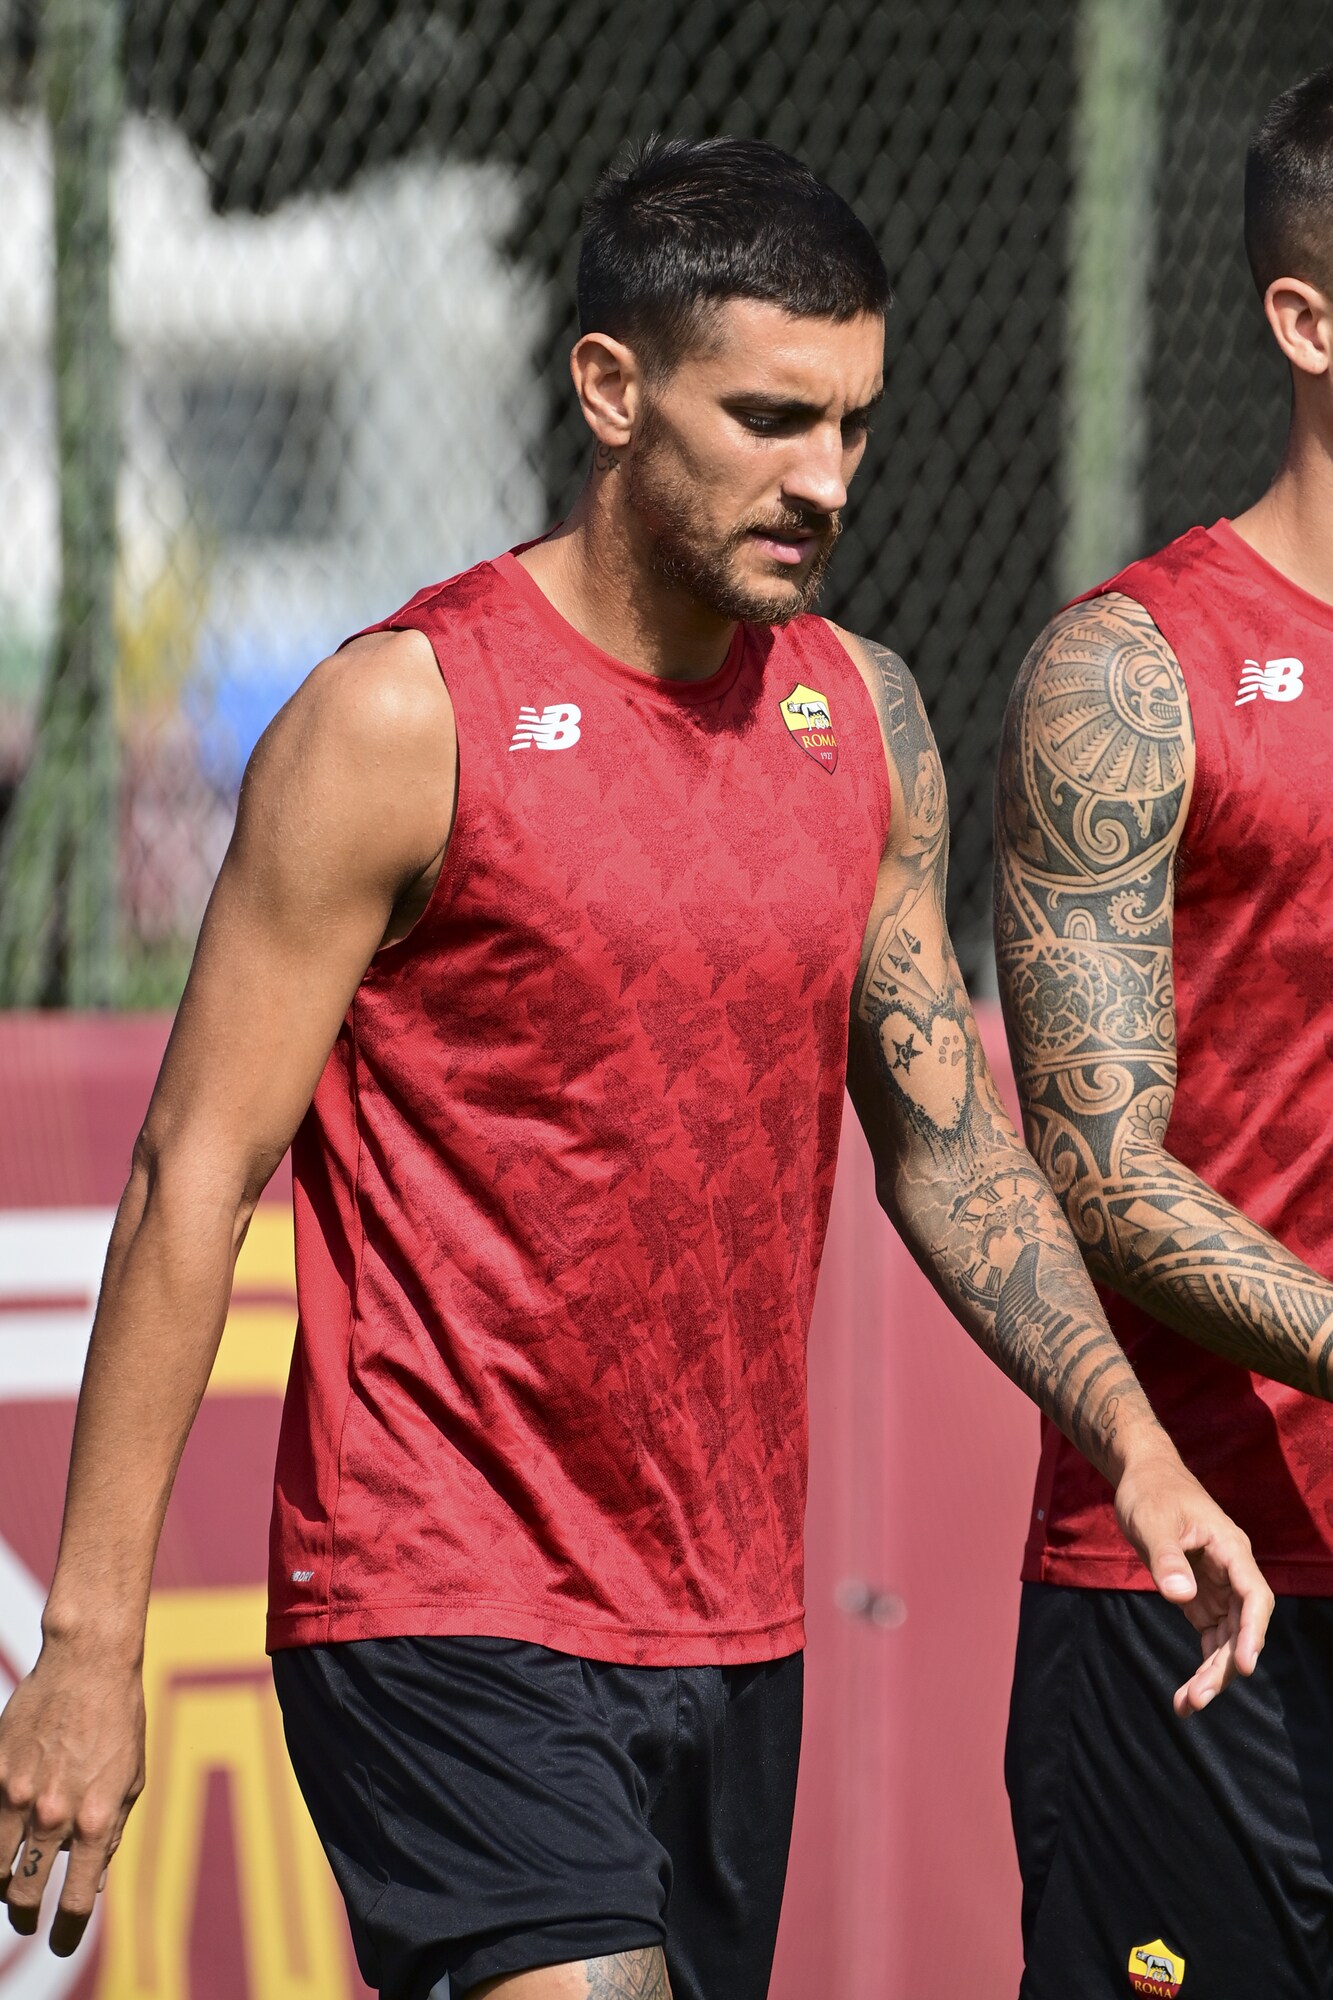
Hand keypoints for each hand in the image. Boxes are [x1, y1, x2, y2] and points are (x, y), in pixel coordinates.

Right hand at [0, 1635, 144, 1954]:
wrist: (87, 1664)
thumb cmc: (118, 1720)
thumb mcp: (130, 1781)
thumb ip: (108, 1834)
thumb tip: (90, 1884)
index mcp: (94, 1820)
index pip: (73, 1902)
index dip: (64, 1933)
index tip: (59, 1942)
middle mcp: (53, 1813)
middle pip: (22, 1894)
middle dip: (24, 1915)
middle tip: (27, 1917)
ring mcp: (18, 1794)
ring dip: (0, 1884)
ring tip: (8, 1884)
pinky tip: (3, 1844)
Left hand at [1113, 1446, 1273, 1716]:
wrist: (1142, 1476)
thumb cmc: (1151, 1491)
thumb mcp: (1152, 1520)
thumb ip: (1167, 1557)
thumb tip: (1181, 1597)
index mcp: (1231, 1549)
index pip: (1254, 1596)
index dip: (1252, 1632)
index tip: (1243, 1665)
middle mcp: (1231, 1571)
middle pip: (1240, 1626)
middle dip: (1223, 1665)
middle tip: (1199, 1698)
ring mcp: (1217, 1586)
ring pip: (1226, 1637)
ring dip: (1211, 1671)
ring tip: (1187, 1705)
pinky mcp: (1199, 1594)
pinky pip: (1209, 1634)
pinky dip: (1201, 1661)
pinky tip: (1188, 1692)